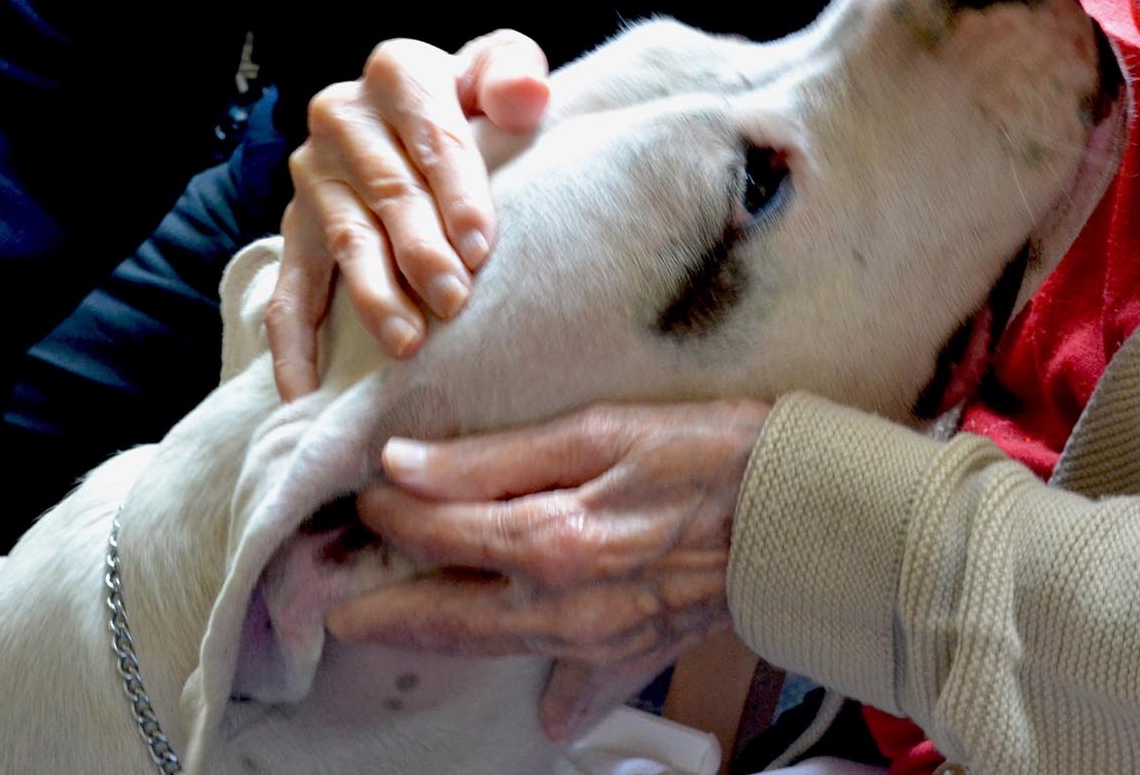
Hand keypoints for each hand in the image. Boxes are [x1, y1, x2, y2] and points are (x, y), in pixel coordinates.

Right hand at [265, 31, 550, 399]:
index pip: (432, 136)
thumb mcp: (502, 67)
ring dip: (374, 296)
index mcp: (398, 73)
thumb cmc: (478, 99)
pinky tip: (303, 390)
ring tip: (408, 341)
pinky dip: (292, 344)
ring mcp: (312, 176)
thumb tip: (522, 98)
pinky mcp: (295, 227)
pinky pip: (288, 289)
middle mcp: (343, 117)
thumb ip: (514, 72)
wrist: (421, 115)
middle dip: (421, 253)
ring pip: (345, 242)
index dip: (458, 191)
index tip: (482, 245)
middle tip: (455, 300)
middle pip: (389, 193)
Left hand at [325, 399, 770, 741]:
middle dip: (382, 608)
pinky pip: (577, 682)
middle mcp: (561, 606)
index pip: (436, 529)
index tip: (364, 490)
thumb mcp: (602, 428)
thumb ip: (497, 455)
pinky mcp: (637, 652)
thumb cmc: (714, 451)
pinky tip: (546, 711)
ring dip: (435, 639)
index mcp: (549, 541)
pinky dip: (554, 694)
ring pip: (493, 648)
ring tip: (392, 629)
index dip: (390, 508)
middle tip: (333, 606)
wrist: (806, 513)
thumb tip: (406, 465)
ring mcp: (598, 640)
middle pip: (445, 616)